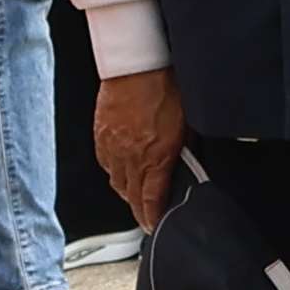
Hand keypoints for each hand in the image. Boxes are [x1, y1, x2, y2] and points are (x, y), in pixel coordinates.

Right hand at [92, 65, 187, 230]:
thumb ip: (184, 149)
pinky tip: (121, 170)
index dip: (152, 218)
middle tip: (146, 215)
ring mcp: (113, 147)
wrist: (138, 64)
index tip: (155, 226)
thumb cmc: (167, 87)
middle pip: (131, 195)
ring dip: (127, 191)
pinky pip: (105, 163)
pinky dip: (114, 172)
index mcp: (155, 157)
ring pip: (116, 182)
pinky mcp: (100, 135)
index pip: (150, 200)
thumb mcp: (188, 123)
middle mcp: (131, 157)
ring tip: (136, 194)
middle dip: (139, 209)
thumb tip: (186, 165)